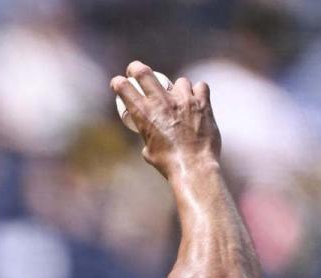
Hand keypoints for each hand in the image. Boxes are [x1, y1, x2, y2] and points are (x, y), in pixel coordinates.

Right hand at [111, 61, 220, 178]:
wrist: (193, 166)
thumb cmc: (167, 163)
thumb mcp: (148, 149)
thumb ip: (148, 134)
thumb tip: (148, 130)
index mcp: (143, 114)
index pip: (124, 88)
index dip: (118, 82)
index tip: (118, 82)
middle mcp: (162, 102)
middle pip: (144, 73)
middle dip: (136, 68)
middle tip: (135, 70)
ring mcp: (183, 100)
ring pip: (179, 81)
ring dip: (178, 88)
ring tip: (180, 99)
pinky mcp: (202, 103)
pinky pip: (200, 87)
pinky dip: (197, 93)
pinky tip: (197, 101)